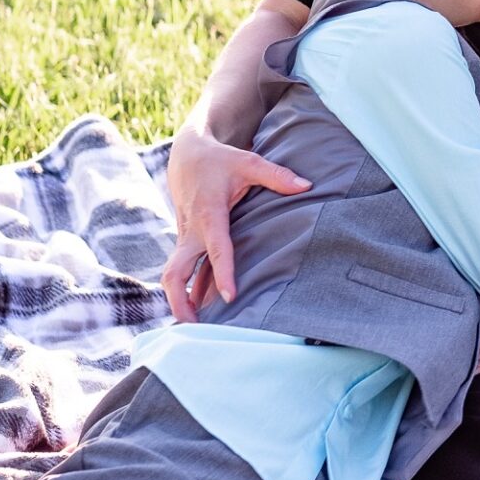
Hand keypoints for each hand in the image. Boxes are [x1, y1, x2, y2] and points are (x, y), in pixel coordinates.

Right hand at [161, 123, 311, 315]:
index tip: (230, 298)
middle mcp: (192, 231)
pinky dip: (186, 290)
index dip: (222, 273)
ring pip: (173, 275)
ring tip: (194, 327)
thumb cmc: (219, 159)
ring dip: (180, 301)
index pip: (215, 249)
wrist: (186, 152)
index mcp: (209, 214)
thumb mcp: (247, 161)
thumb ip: (276, 175)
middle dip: (181, 299)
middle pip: (175, 272)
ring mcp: (185, 238)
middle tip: (194, 325)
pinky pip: (181, 270)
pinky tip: (198, 310)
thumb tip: (307, 185)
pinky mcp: (185, 241)